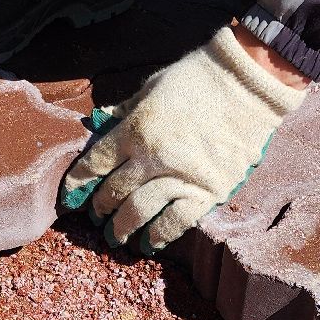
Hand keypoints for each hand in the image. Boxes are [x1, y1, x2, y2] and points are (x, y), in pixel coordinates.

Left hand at [60, 25, 308, 251]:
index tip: (71, 193)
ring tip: (117, 236)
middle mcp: (153, 157)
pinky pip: (178, 220)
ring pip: (141, 211)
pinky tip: (150, 241)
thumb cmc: (197, 77)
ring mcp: (181, 176)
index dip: (80, 181)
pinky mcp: (209, 190)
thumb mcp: (152, 86)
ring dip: (124, 226)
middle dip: (101, 206)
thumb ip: (126, 110)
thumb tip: (102, 120)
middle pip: (116, 190)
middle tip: (97, 215)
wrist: (248, 82)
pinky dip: (161, 234)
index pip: (96, 162)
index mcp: (135, 129)